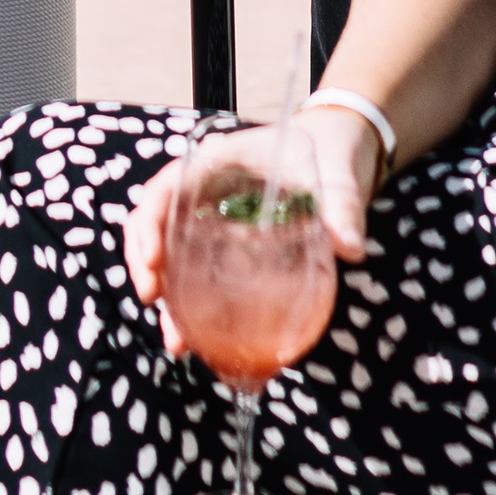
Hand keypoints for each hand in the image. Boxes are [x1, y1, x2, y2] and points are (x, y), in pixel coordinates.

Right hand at [121, 107, 375, 356]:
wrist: (342, 155)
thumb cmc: (333, 152)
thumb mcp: (338, 176)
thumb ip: (342, 207)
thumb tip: (348, 249)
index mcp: (219, 162)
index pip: (167, 187)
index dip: (150, 222)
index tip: (153, 258)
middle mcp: (207, 192)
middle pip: (158, 225)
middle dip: (147, 264)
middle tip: (153, 301)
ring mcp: (215, 221)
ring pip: (174, 257)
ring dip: (169, 298)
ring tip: (177, 342)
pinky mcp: (230, 248)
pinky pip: (201, 274)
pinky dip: (195, 307)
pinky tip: (203, 341)